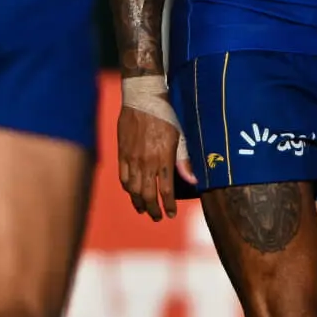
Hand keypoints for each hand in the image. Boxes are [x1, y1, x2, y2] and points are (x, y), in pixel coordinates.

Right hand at [115, 103, 191, 221]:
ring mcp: (132, 158)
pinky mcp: (122, 153)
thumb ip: (185, 160)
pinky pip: (123, 176)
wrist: (142, 99)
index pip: (165, 190)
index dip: (168, 205)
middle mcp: (146, 161)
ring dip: (138, 202)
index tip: (171, 214)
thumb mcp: (180, 136)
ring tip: (142, 209)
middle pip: (147, 194)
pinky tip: (131, 192)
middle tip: (157, 217)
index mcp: (163, 158)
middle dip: (152, 209)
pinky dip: (127, 187)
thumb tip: (194, 180)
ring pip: (133, 188)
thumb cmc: (166, 115)